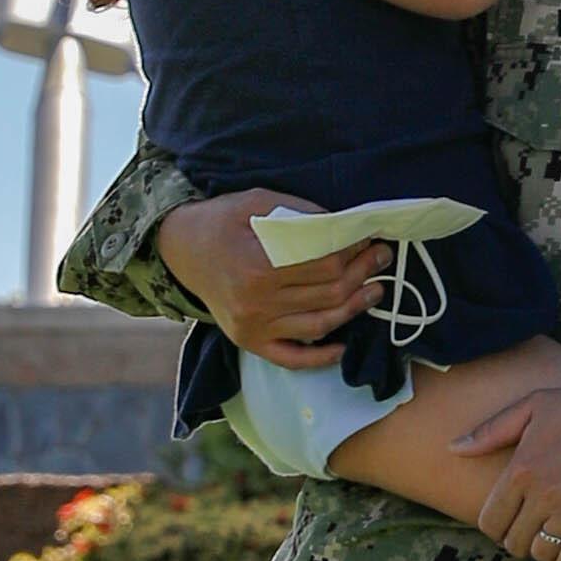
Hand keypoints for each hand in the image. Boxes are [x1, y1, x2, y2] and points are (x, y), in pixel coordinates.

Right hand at [156, 191, 385, 367]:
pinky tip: (343, 345)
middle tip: (381, 259)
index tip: (371, 240)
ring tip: (375, 291)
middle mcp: (256, 303)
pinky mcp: (249, 342)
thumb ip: (299, 214)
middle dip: (362, 275)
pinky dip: (321, 357)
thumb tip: (344, 225)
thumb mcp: (255, 202)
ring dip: (353, 309)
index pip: (325, 265)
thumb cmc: (220, 221)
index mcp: (258, 266)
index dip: (355, 253)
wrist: (178, 248)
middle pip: (328, 294)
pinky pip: (292, 358)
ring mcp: (253, 327)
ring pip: (319, 325)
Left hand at [456, 371, 560, 560]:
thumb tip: (452, 448)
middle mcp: (542, 492)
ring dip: (542, 555)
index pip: (490, 520)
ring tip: (551, 546)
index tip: (510, 526)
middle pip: (513, 541)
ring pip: (540, 554)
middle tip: (532, 537)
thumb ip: (491, 429)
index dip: (496, 529)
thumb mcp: (536, 405)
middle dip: (519, 543)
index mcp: (521, 467)